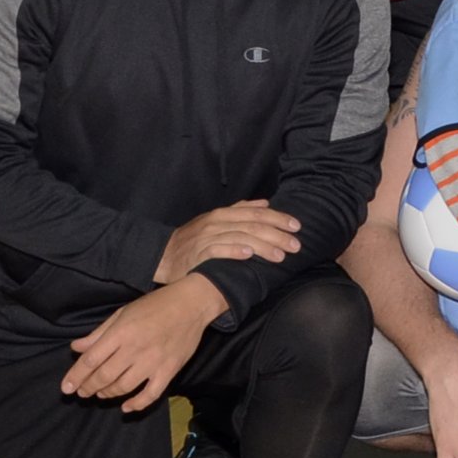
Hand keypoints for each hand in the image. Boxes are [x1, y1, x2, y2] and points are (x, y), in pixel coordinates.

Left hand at [62, 277, 222, 407]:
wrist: (192, 304)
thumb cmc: (155, 305)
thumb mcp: (122, 313)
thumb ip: (99, 333)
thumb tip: (76, 348)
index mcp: (120, 333)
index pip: (90, 360)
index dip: (75, 376)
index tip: (66, 388)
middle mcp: (134, 349)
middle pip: (104, 376)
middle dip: (88, 387)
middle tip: (82, 392)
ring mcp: (153, 361)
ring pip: (123, 386)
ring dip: (108, 393)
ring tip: (101, 394)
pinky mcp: (169, 370)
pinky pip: (151, 393)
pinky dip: (137, 404)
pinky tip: (126, 407)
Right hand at [155, 199, 303, 283]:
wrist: (161, 255)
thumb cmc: (193, 239)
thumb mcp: (215, 220)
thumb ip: (240, 210)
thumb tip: (266, 202)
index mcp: (222, 214)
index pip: (256, 213)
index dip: (278, 218)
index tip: (296, 226)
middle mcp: (216, 223)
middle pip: (252, 225)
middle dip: (277, 234)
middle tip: (296, 244)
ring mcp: (206, 238)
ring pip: (239, 237)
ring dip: (262, 246)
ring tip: (280, 254)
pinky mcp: (197, 254)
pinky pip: (217, 250)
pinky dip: (234, 251)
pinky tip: (249, 254)